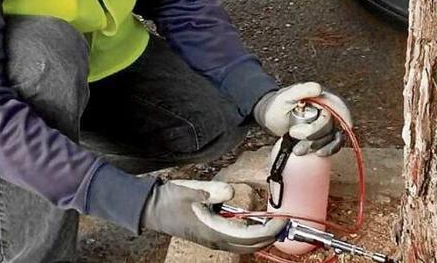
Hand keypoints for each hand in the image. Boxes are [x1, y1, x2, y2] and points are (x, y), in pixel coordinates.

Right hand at [140, 180, 286, 253]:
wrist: (152, 208)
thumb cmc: (170, 199)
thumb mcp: (191, 190)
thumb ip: (212, 191)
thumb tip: (231, 191)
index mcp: (212, 231)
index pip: (248, 236)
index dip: (268, 231)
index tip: (281, 221)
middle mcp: (215, 239)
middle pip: (249, 245)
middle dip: (269, 237)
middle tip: (284, 225)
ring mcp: (212, 239)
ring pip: (243, 245)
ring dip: (260, 238)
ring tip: (274, 226)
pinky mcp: (210, 235)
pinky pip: (235, 240)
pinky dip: (249, 235)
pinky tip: (254, 225)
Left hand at [253, 83, 351, 156]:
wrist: (270, 117)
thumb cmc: (277, 104)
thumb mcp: (286, 95)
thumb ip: (301, 90)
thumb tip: (319, 89)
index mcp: (321, 98)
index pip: (339, 106)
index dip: (345, 116)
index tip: (346, 126)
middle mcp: (327, 111)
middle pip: (331, 125)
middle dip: (314, 133)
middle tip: (294, 132)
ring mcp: (325, 125)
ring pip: (331, 138)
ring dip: (315, 145)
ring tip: (297, 148)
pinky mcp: (321, 137)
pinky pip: (331, 145)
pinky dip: (327, 150)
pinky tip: (317, 153)